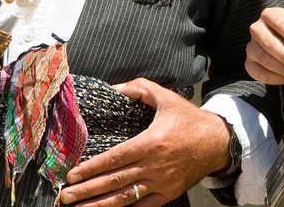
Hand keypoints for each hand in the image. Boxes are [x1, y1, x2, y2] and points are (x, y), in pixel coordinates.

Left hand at [58, 78, 230, 206]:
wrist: (218, 142)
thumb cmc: (189, 120)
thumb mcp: (167, 98)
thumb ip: (140, 89)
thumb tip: (115, 87)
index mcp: (152, 142)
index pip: (115, 158)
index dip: (92, 168)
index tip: (72, 175)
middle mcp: (155, 165)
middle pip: (115, 181)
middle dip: (87, 190)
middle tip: (65, 196)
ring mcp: (162, 183)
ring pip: (125, 198)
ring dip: (99, 205)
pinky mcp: (168, 194)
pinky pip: (143, 206)